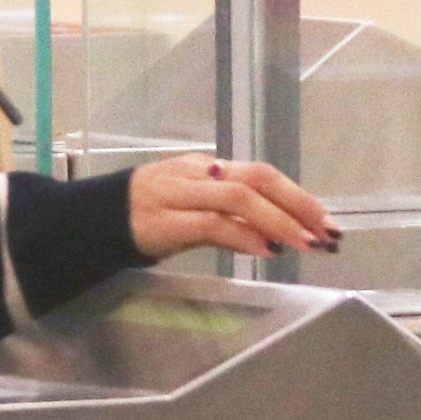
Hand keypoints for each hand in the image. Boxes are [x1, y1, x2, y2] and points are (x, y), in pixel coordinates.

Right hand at [128, 155, 335, 261]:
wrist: (93, 220)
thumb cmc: (150, 217)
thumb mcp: (194, 210)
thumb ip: (232, 217)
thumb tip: (276, 234)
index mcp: (210, 168)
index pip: (263, 174)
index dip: (299, 196)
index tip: (327, 222)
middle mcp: (199, 174)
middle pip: (258, 179)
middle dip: (299, 206)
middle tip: (327, 233)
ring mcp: (181, 194)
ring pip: (239, 198)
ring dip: (279, 222)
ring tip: (305, 244)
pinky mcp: (165, 221)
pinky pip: (212, 224)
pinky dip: (243, 236)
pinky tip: (266, 251)